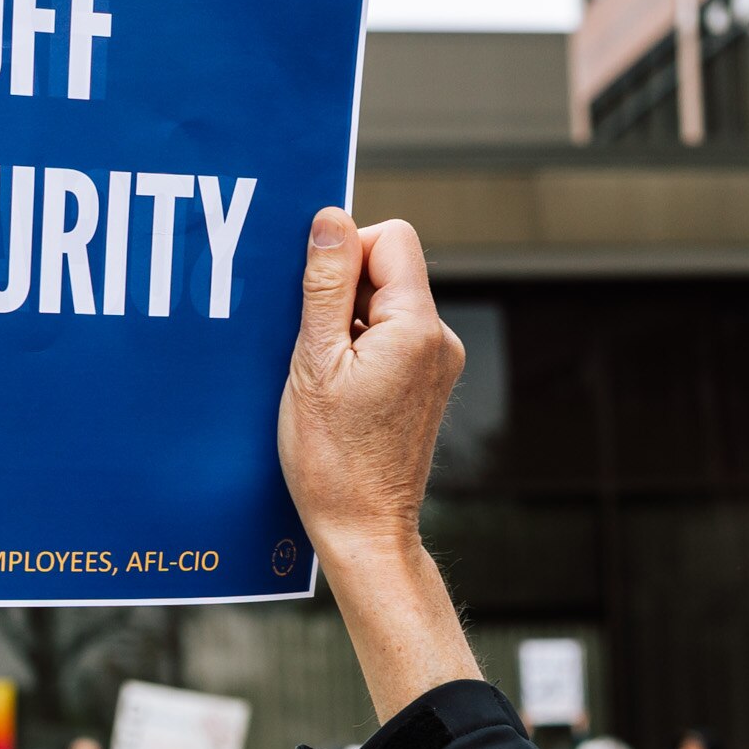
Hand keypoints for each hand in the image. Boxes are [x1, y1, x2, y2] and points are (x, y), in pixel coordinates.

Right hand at [276, 209, 474, 719]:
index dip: (346, 250)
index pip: (391, 238)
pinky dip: (358, 347)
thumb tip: (330, 218)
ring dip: (346, 322)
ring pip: (386, 305)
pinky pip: (390, 338)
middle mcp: (438, 340)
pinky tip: (333, 387)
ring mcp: (437, 364)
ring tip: (320, 371)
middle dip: (342, 289)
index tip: (313, 295)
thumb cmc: (333, 460)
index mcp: (416, 328)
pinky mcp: (427, 385)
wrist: (364, 530)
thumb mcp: (313, 363)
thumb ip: (323, 284)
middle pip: (389, 269)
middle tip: (309, 339)